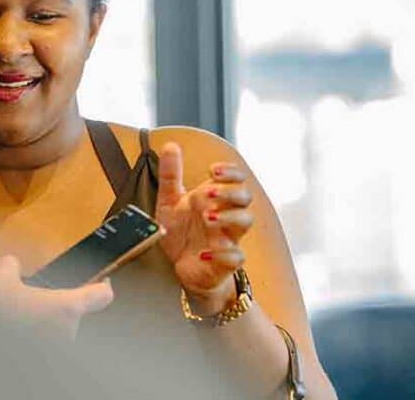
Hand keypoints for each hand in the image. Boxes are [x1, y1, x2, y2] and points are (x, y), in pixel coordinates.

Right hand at [0, 255, 114, 340]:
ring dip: (42, 326)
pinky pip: (47, 344)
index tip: (103, 282)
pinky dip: (35, 338)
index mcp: (66, 307)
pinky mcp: (50, 361)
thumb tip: (12, 264)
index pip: (100, 296)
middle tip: (29, 306)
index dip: (103, 287)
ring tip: (17, 321)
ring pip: (56, 331)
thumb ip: (10, 266)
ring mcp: (60, 348)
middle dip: (52, 310)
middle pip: (71, 314)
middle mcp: (68, 330)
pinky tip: (16, 333)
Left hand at [154, 142, 253, 314]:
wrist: (181, 268)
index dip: (230, 172)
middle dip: (229, 192)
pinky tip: (205, 253)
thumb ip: (170, 175)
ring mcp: (228, 238)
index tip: (212, 170)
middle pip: (244, 197)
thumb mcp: (169, 202)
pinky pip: (236, 257)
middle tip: (207, 194)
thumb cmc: (181, 233)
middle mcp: (225, 215)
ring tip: (207, 218)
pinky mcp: (226, 262)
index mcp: (214, 199)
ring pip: (246, 222)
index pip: (235, 178)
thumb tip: (170, 145)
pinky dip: (224, 254)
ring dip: (229, 217)